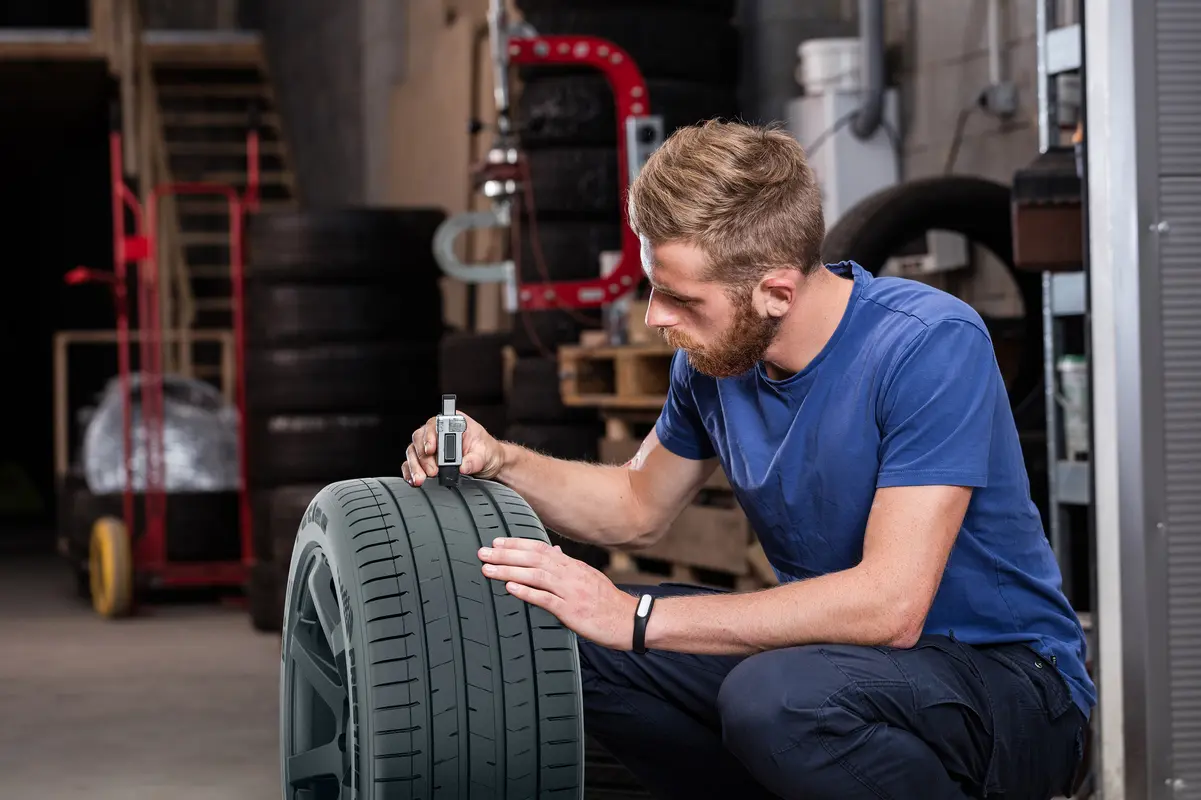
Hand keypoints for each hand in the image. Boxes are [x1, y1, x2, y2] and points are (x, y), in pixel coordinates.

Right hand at [402, 411, 504, 486]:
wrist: (490, 464)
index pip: (435, 425)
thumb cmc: (487, 452)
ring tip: (420, 479)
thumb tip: (463, 466)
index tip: (431, 449)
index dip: (430, 436)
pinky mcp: (427, 460)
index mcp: (453, 422)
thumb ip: (474, 460)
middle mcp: (439, 432)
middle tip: (432, 471)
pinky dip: (410, 472)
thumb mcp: (485, 454)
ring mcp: (431, 445)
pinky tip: (412, 480)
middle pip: (420, 438)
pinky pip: (412, 463)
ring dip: (415, 466)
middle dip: (423, 457)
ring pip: (413, 452)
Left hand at [478, 537, 638, 649]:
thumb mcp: (589, 578)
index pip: (540, 548)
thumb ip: (569, 566)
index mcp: (573, 566)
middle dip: (505, 555)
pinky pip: (546, 600)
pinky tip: (510, 589)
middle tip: (483, 552)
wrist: (629, 621)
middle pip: (533, 558)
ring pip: (535, 576)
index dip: (517, 544)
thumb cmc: (608, 602)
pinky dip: (527, 592)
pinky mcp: (572, 611)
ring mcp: (571, 592)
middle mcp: (570, 574)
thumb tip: (555, 551)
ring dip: (509, 571)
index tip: (497, 542)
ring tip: (487, 570)